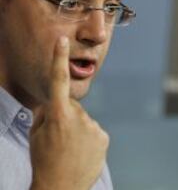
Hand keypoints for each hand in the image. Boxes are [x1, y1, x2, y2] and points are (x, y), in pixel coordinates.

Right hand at [29, 36, 108, 189]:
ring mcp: (93, 127)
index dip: (58, 59)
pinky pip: (94, 130)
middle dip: (65, 116)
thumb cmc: (44, 159)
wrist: (60, 188)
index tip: (62, 40)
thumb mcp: (37, 134)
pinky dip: (88, 138)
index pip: (58, 81)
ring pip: (83, 119)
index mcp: (57, 115)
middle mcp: (78, 117)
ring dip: (77, 129)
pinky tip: (81, 152)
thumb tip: (52, 101)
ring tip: (70, 148)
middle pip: (72, 106)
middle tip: (58, 138)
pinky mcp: (103, 136)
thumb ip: (46, 113)